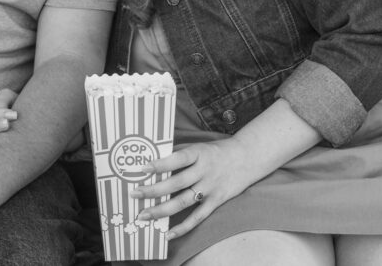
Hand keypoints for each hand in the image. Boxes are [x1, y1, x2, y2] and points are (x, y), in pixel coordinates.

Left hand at [130, 138, 261, 240]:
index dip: (161, 164)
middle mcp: (204, 171)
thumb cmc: (216, 151)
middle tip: (134, 194)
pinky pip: (197, 217)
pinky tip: (167, 234)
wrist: (247, 157)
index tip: (143, 168)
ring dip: (161, 210)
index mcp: (199, 154)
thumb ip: (178, 152)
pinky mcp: (216, 202)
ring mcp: (210, 188)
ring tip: (143, 215)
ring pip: (183, 202)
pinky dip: (182, 227)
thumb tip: (152, 157)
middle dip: (153, 190)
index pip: (178, 158)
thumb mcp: (198, 146)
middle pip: (176, 183)